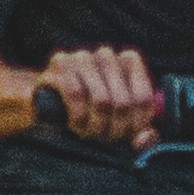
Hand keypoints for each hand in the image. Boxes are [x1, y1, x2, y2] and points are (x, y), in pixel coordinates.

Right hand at [39, 43, 161, 147]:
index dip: (137, 124)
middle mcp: (107, 54)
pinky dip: (77, 116)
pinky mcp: (61, 63)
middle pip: (122, 102)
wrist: (50, 99)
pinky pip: (76, 94)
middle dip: (114, 129)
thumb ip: (140, 132)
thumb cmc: (92, 110)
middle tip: (104, 138)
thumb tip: (143, 140)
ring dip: (95, 125)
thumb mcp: (121, 122)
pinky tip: (74, 123)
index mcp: (129, 61)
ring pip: (101, 100)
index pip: (144, 99)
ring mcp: (83, 56)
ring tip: (88, 132)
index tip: (127, 136)